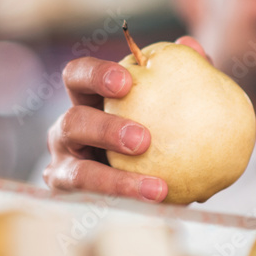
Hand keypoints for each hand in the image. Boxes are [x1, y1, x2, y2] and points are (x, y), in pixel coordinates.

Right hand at [44, 36, 207, 201]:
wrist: (144, 181)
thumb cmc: (154, 131)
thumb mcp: (166, 104)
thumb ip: (178, 75)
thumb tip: (192, 46)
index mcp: (85, 99)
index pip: (77, 76)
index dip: (96, 75)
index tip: (127, 82)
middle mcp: (66, 131)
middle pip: (72, 121)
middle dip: (104, 128)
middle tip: (142, 140)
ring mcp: (63, 167)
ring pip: (79, 173)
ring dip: (116, 180)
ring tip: (157, 189)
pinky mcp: (71, 201)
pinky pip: (94, 205)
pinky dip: (126, 207)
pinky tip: (159, 209)